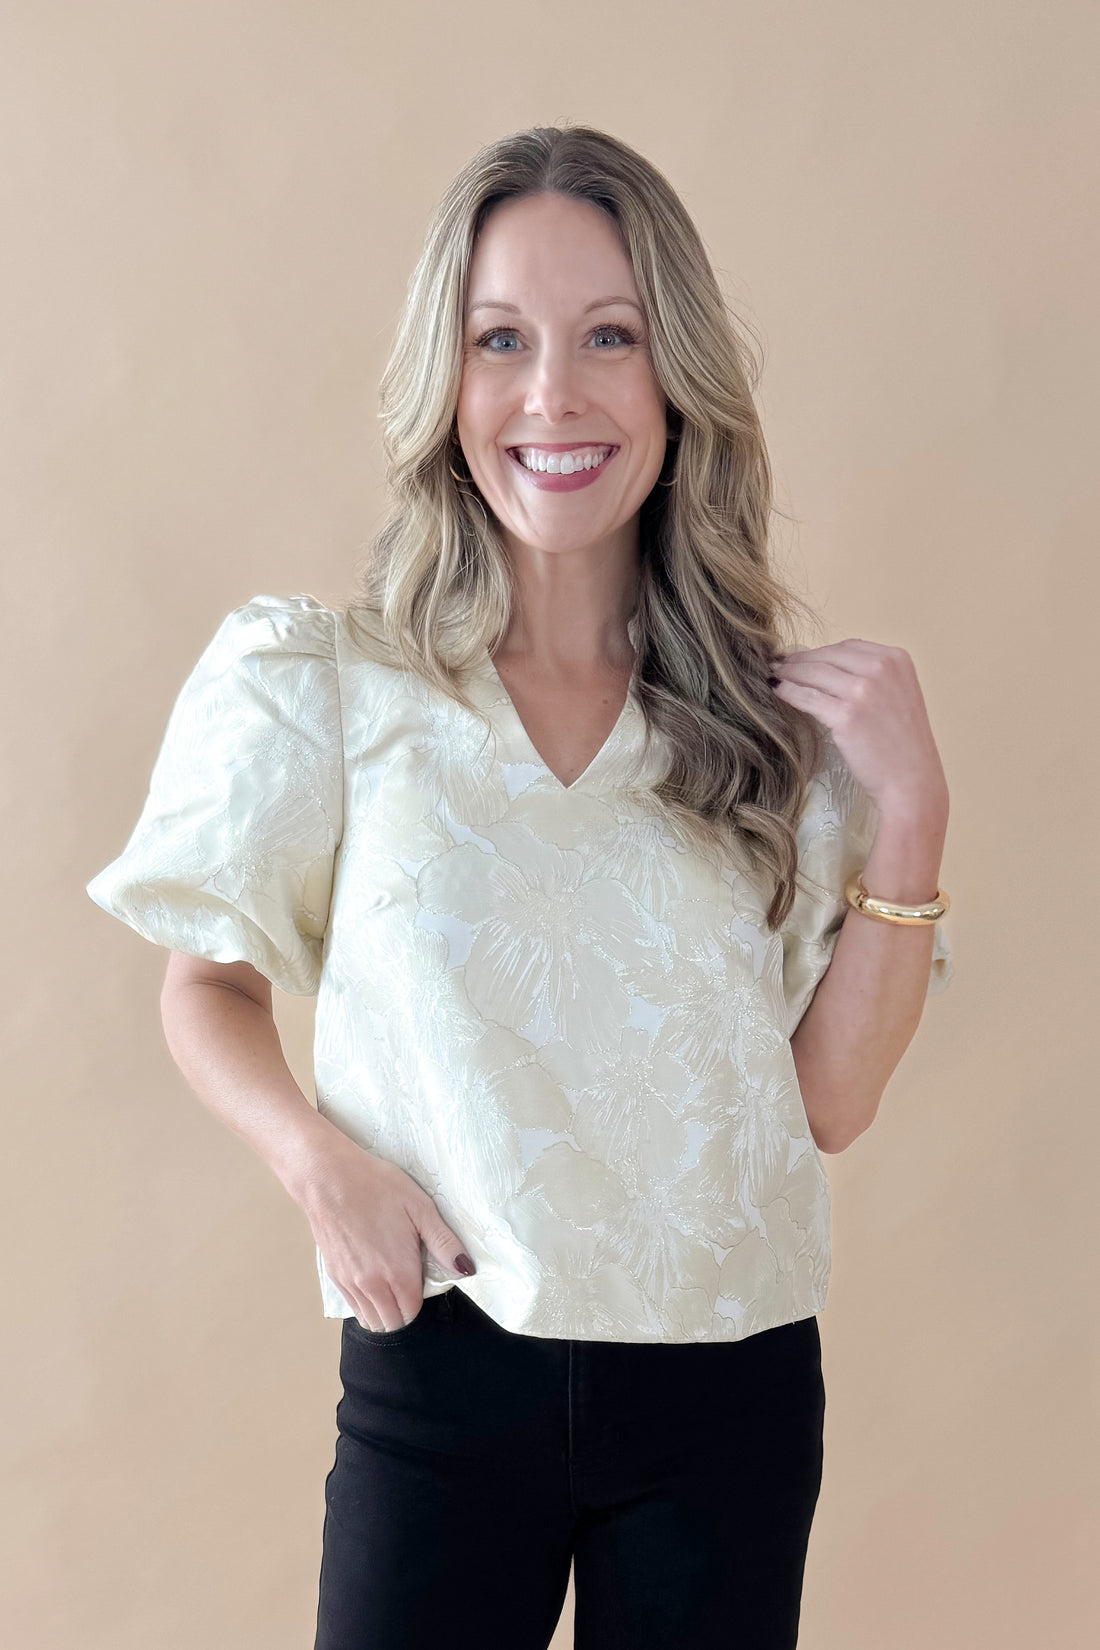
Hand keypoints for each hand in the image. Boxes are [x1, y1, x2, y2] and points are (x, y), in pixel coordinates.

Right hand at [295, 1132, 474, 1331]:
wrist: (328, 1178)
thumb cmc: (376, 1187)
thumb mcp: (420, 1207)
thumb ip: (444, 1243)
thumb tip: (466, 1269)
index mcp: (398, 1272)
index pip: (413, 1313)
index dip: (421, 1300)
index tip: (422, 1278)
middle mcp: (372, 1286)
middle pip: (393, 1323)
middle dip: (404, 1312)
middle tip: (409, 1282)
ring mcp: (350, 1283)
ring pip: (371, 1320)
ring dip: (384, 1312)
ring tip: (391, 1284)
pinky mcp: (334, 1276)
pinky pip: (354, 1307)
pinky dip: (366, 1304)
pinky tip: (372, 1280)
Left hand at [770, 639, 947, 818]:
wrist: (911, 779)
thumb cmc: (902, 744)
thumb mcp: (898, 694)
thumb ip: (872, 676)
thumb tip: (826, 665)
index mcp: (896, 659)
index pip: (847, 647)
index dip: (819, 652)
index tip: (800, 658)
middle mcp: (881, 669)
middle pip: (827, 656)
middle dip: (799, 660)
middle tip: (778, 664)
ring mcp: (863, 691)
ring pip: (813, 673)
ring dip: (788, 673)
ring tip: (774, 676)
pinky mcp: (846, 715)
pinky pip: (806, 697)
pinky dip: (788, 692)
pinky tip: (777, 691)